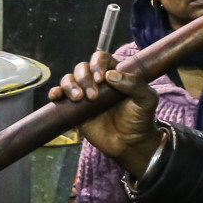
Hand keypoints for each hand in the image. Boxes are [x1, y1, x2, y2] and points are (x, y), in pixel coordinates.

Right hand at [48, 51, 162, 177]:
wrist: (130, 144)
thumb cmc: (140, 119)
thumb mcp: (146, 99)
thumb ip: (134, 84)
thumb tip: (110, 75)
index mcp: (114, 74)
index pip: (100, 58)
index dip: (97, 65)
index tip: (101, 79)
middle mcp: (97, 82)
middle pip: (82, 68)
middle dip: (84, 78)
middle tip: (92, 96)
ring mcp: (84, 94)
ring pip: (69, 79)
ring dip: (70, 85)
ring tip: (78, 99)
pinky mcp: (74, 109)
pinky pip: (60, 96)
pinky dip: (55, 93)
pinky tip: (56, 96)